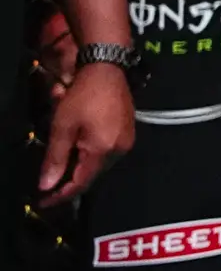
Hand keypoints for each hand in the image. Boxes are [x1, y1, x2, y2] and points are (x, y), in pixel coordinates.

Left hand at [37, 63, 132, 204]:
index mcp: (103, 151)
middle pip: (91, 176)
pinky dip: (90, 156)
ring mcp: (126, 141)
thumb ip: (55, 158)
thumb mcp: (62, 127)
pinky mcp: (128, 132)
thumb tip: (46, 185)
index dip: (60, 195)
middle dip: (69, 182)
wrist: (107, 68)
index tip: (42, 202)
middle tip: (47, 184)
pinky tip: (78, 149)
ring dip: (79, 168)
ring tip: (60, 166)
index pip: (80, 183)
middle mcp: (119, 150)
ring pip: (99, 165)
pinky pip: (107, 153)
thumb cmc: (83, 96)